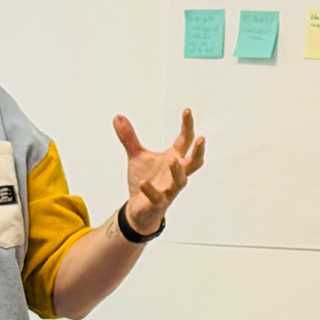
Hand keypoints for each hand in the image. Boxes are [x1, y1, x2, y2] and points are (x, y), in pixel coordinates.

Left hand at [114, 110, 205, 233]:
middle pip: (194, 161)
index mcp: (174, 158)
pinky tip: (143, 183)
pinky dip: (150, 190)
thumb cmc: (146, 180)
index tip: (187, 111)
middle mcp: (176, 173)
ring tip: (173, 160)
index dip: (187, 126)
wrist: (139, 208)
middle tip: (201, 138)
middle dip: (198, 151)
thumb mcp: (136, 155)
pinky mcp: (158, 202)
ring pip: (181, 181)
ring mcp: (169, 189)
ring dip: (178, 171)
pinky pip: (157, 196)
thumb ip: (129, 137)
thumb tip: (117, 117)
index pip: (185, 140)